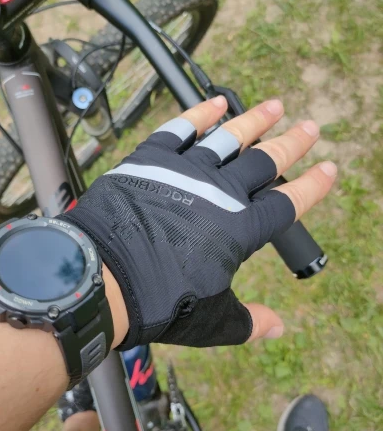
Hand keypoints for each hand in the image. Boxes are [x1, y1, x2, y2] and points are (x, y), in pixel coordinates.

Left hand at [61, 97, 335, 348]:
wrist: (101, 279)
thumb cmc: (157, 303)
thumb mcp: (213, 321)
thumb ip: (250, 322)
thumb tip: (278, 327)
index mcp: (239, 231)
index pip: (288, 203)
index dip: (312, 186)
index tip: (328, 169)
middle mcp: (218, 195)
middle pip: (266, 161)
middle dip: (293, 143)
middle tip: (311, 127)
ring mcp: (184, 173)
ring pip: (229, 137)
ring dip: (255, 120)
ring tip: (274, 105)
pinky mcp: (151, 161)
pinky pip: (181, 129)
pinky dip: (200, 114)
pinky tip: (216, 103)